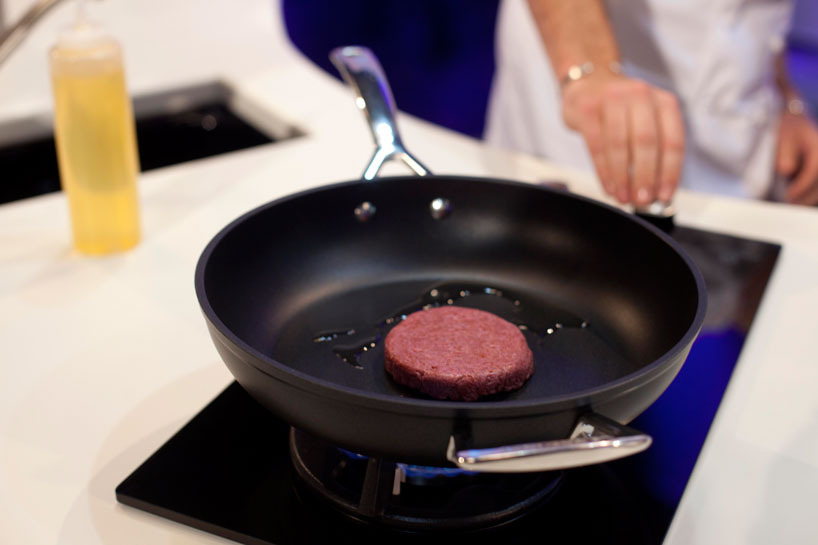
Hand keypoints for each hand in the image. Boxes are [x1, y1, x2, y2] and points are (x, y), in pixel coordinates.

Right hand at [561, 74, 684, 206]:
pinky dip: (603, 171)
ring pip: (620, 145)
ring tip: (623, 197)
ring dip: (622, 177)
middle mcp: (641, 96)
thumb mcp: (646, 120)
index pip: (673, 141)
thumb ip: (654, 150)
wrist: (589, 81)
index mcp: (664, 102)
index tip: (664, 196)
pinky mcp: (588, 109)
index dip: (670, 172)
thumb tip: (657, 191)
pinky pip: (597, 146)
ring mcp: (612, 99)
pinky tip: (609, 187)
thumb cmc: (620, 110)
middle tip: (642, 200)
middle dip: (645, 177)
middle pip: (647, 142)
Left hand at [776, 108, 817, 205]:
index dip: (801, 186)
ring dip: (810, 196)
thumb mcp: (783, 140)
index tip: (788, 196)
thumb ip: (785, 155)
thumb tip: (786, 171)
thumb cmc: (788, 131)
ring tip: (793, 204)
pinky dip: (812, 191)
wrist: (796, 121)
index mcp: (817, 148)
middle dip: (807, 196)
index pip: (813, 170)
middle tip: (790, 205)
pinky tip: (800, 199)